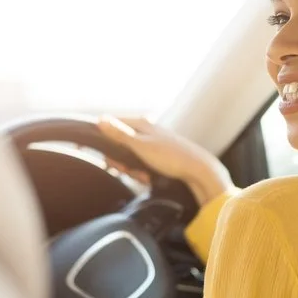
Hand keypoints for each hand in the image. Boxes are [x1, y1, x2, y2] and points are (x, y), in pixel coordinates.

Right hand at [97, 116, 233, 205]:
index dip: (102, 140)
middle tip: (125, 170)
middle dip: (120, 161)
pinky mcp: (158, 155)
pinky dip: (142, 172)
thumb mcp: (141, 146)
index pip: (111, 125)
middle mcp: (146, 129)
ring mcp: (152, 142)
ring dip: (132, 169)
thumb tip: (100, 119)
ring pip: (130, 156)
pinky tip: (149, 178)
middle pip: (119, 144)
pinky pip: (141, 163)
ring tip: (143, 175)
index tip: (100, 156)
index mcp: (141, 122)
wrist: (198, 171)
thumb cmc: (170, 156)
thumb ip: (120, 133)